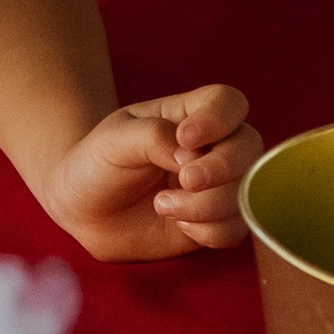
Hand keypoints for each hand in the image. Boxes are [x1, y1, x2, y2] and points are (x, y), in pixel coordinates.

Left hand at [42, 84, 260, 262]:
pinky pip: (235, 229)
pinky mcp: (214, 222)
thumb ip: (153, 136)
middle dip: (221, 167)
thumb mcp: (114, 140)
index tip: (185, 137)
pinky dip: (210, 230)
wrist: (83, 210)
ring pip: (245, 192)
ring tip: (162, 206)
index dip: (218, 119)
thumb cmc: (97, 164)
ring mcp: (217, 186)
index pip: (228, 103)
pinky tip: (178, 225)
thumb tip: (191, 153)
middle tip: (185, 180)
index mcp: (189, 115)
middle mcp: (212, 147)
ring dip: (208, 205)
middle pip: (249, 146)